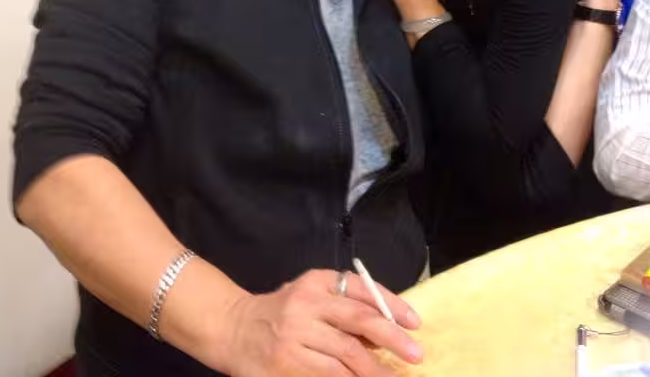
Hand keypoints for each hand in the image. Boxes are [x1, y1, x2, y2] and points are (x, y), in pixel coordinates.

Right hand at [223, 269, 422, 376]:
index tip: (414, 322)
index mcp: (316, 282)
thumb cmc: (282, 313)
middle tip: (416, 354)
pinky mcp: (285, 365)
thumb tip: (387, 330)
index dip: (391, 304)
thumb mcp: (310, 296)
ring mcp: (294, 336)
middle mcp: (305, 304)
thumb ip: (343, 307)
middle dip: (391, 338)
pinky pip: (326, 376)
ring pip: (345, 355)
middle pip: (358, 320)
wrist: (233, 328)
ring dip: (374, 370)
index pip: (360, 288)